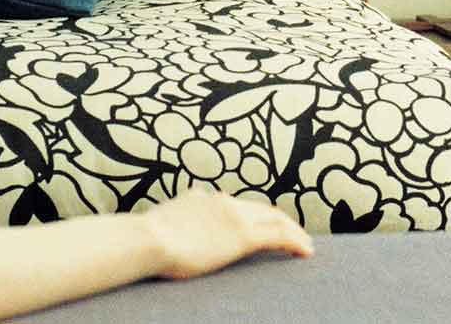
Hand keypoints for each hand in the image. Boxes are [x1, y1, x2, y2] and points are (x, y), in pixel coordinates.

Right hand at [142, 188, 314, 279]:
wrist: (147, 240)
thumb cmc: (144, 241)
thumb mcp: (160, 228)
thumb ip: (172, 227)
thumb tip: (164, 236)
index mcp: (202, 199)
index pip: (236, 205)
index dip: (254, 214)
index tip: (262, 224)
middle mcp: (221, 201)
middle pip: (260, 208)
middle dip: (279, 220)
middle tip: (293, 233)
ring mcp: (234, 216)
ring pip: (275, 218)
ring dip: (292, 230)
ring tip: (304, 244)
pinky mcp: (243, 235)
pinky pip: (279, 236)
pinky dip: (295, 241)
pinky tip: (306, 251)